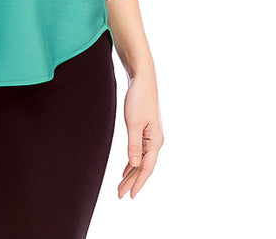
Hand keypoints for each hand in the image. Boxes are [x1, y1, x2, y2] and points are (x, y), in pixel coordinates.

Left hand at [117, 73, 163, 198]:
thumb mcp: (133, 123)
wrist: (142, 79)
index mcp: (155, 141)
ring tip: (121, 186)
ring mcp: (150, 136)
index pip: (146, 168)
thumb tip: (134, 165)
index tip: (130, 195)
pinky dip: (132, 162)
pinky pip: (139, 152)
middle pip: (143, 167)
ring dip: (131, 173)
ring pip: (140, 160)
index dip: (138, 182)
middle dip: (132, 181)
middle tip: (120, 195)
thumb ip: (133, 145)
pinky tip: (126, 169)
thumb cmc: (138, 98)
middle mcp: (155, 141)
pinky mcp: (144, 130)